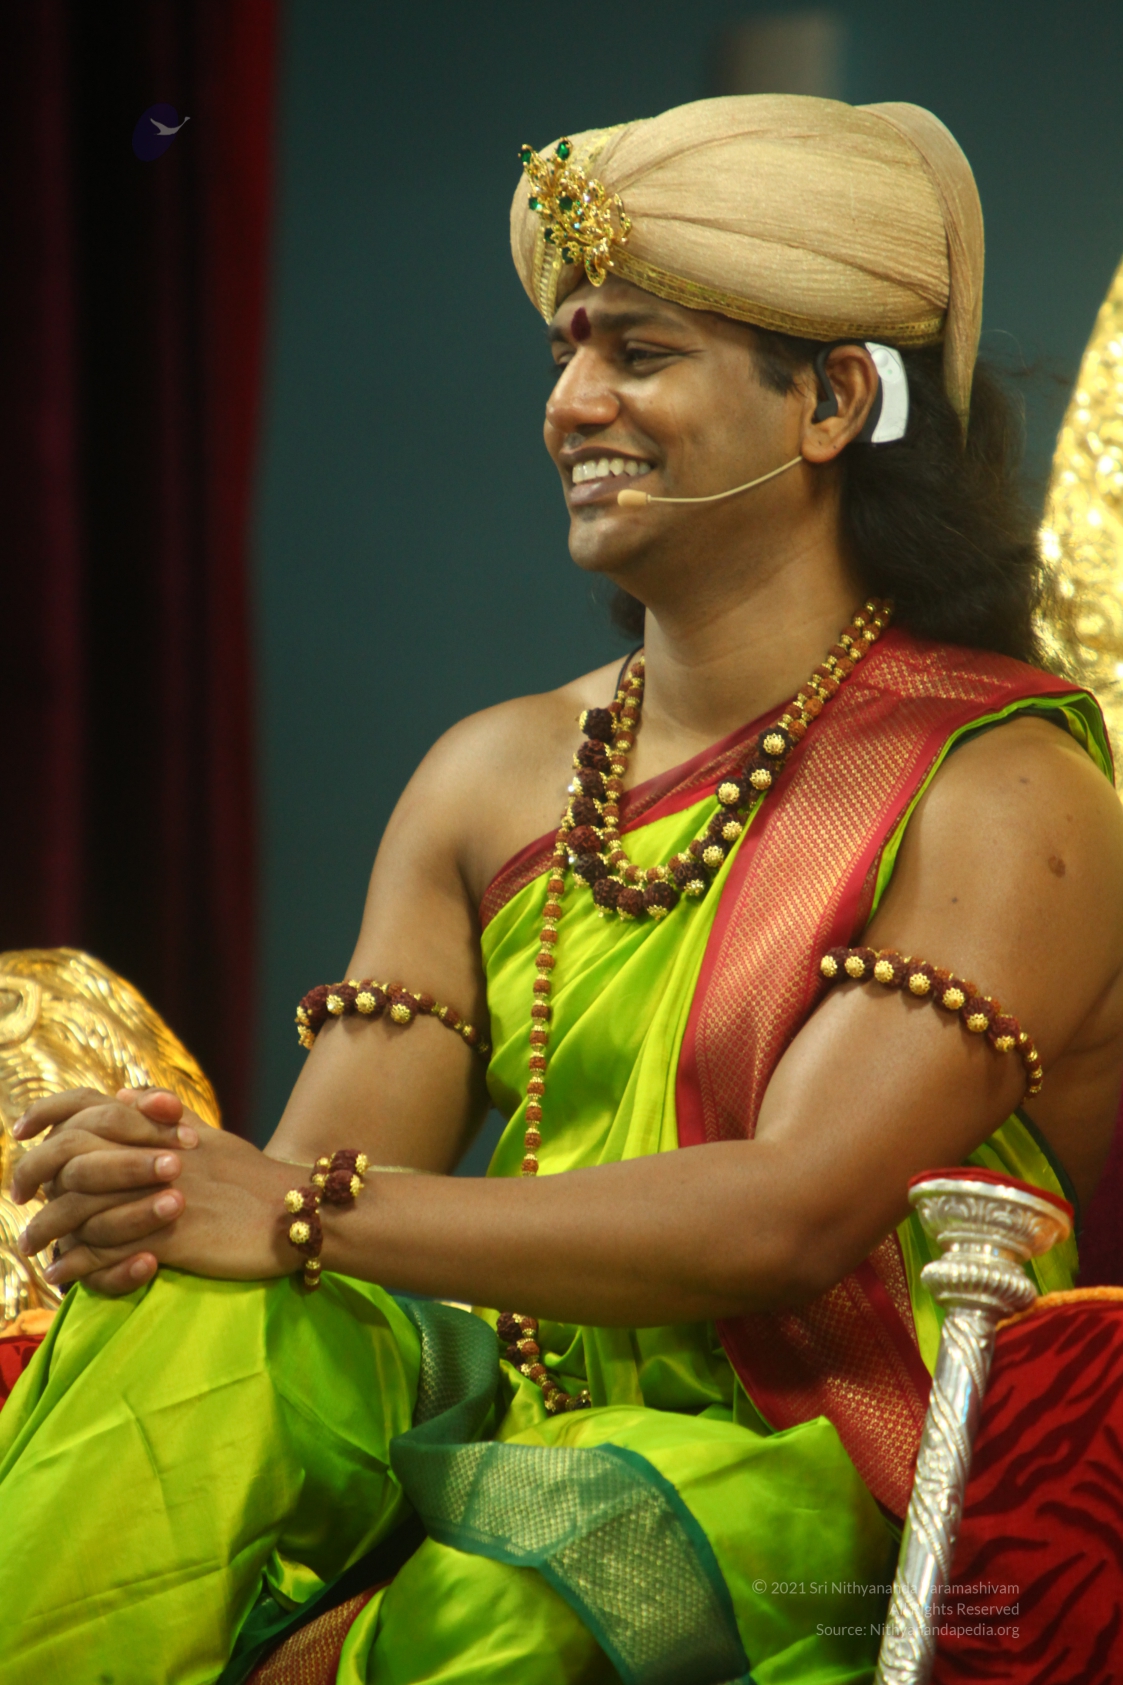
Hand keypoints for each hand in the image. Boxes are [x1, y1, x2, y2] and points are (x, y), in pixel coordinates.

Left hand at [12, 1090, 297, 1294]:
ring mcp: (157, 1198)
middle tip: (18, 1195)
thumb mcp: (210, 1135)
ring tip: (31, 1248)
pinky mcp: (168, 1239)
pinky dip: (77, 1265)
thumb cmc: (253, 1178)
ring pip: (79, 1209)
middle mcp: (152, 1155)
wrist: (298, 1212)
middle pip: (70, 1156)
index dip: (47, 1113)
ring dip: (46, 1230)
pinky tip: (64, 1275)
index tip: (21, 1130)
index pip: (87, 1104)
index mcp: (159, 1126)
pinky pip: (105, 1253)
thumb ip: (164, 1113)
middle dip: (32, 1175)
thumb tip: (119, 1090)